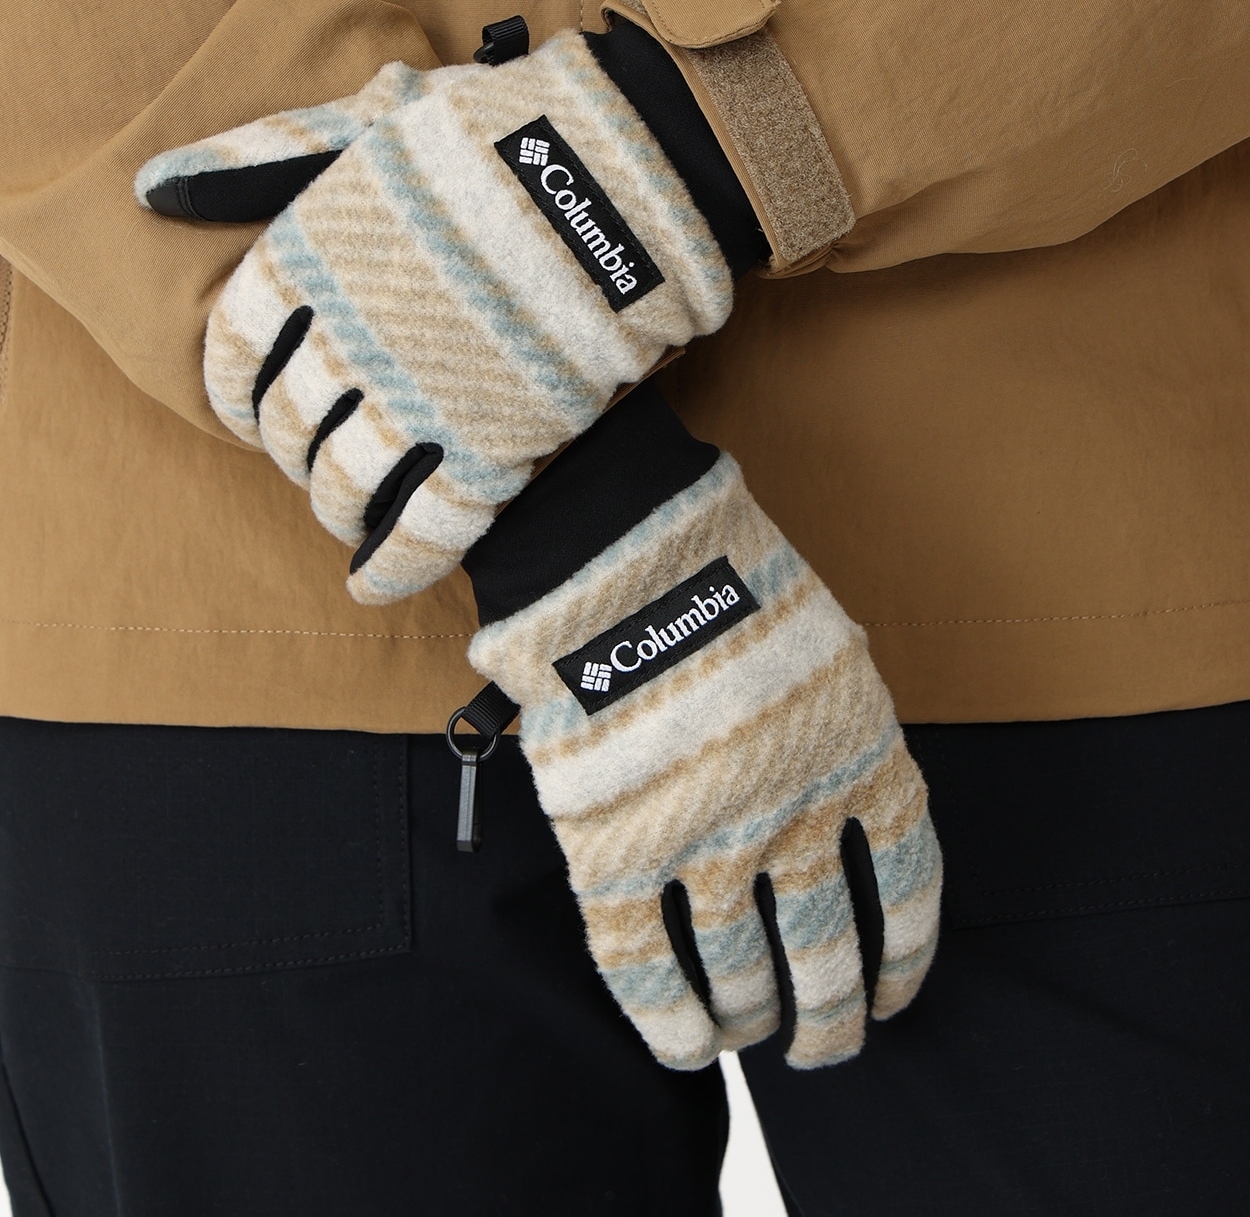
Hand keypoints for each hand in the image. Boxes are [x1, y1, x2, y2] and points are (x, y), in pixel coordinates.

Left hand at [137, 32, 732, 602]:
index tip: (252, 405)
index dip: (237, 391)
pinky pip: (424, 532)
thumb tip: (151, 189)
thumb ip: (256, 160)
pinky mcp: (490, 450)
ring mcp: (418, 403)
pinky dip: (394, 567)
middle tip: (316, 454)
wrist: (621, 181)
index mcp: (308, 263)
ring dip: (336, 509)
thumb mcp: (366, 125)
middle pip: (289, 429)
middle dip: (293, 450)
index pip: (234, 355)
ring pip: (343, 488)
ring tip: (347, 516)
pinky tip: (375, 583)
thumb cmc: (496, 137)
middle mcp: (347, 343)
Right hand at [469, 452, 941, 1070]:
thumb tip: (850, 815)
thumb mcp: (829, 654)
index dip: (904, 962)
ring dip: (753, 1021)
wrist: (621, 554)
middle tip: (825, 1046)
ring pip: (742, 975)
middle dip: (830, 1018)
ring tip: (750, 1036)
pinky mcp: (617, 849)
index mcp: (862, 761)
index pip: (906, 895)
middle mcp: (795, 817)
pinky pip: (644, 967)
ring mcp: (705, 838)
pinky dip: (668, 1020)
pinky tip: (683, 1047)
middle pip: (828, 955)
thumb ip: (847, 743)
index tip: (893, 998)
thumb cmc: (731, 583)